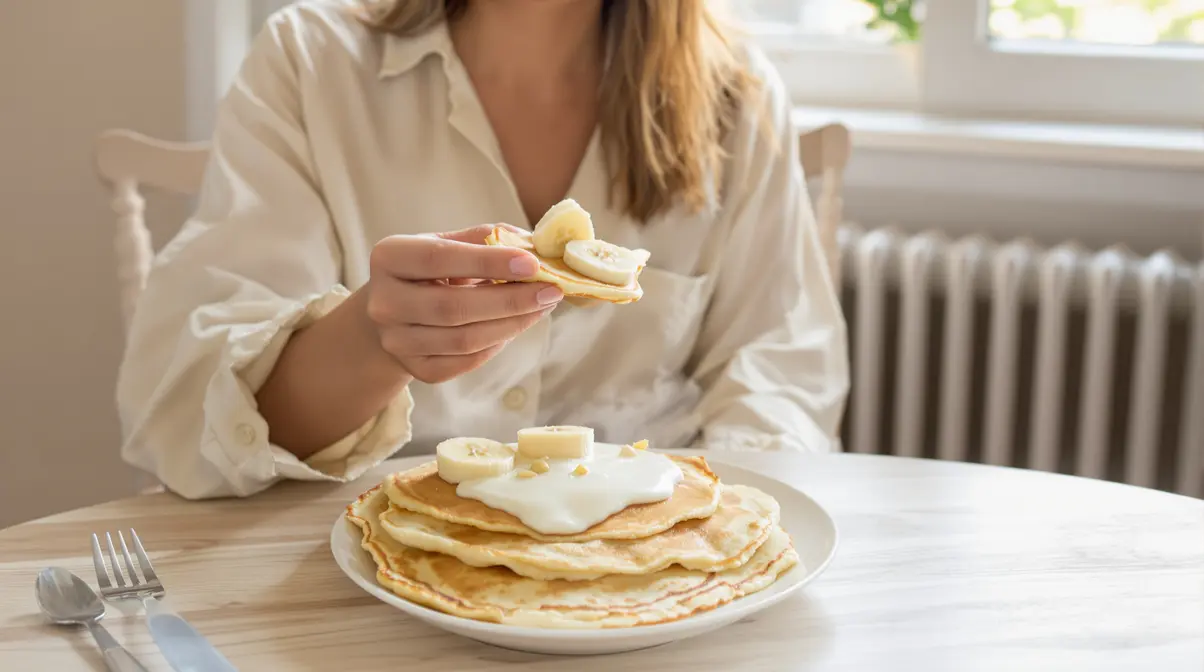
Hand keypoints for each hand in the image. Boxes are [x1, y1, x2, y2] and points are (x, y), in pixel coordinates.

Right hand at [363, 224, 562, 383]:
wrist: (393, 310)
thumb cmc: (429, 269)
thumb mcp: (446, 242)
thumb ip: (485, 239)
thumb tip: (535, 244)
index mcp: (389, 257)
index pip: (439, 259)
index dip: (487, 262)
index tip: (532, 263)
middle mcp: (384, 303)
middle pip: (453, 307)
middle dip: (510, 300)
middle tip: (551, 291)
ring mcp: (396, 341)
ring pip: (464, 340)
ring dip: (512, 324)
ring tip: (541, 307)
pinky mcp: (415, 369)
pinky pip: (466, 362)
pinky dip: (497, 344)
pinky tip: (514, 326)